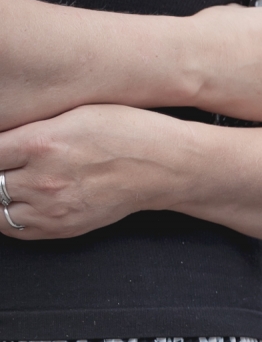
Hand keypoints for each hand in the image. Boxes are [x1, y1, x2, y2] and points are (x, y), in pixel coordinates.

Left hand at [0, 104, 177, 238]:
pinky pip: (13, 229)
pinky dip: (6, 215)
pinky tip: (16, 199)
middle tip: (8, 163)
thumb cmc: (126, 132)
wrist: (166, 166)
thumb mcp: (73, 113)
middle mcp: (42, 180)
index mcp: (41, 144)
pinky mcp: (63, 227)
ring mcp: (52, 209)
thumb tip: (0, 137)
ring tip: (8, 181)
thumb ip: (28, 127)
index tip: (1, 148)